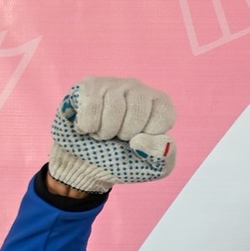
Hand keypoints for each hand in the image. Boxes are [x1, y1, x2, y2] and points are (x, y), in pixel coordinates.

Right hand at [46, 76, 176, 194]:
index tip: (138, 141)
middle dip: (125, 133)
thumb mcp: (152, 166)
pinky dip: (87, 126)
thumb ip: (162, 154)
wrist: (85, 166)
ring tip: (102, 134)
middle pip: (138, 108)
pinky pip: (92, 105)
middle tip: (117, 138)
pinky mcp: (88, 86)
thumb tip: (140, 140)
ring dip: (104, 131)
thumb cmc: (122, 162)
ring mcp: (113, 84)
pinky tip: (87, 128)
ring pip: (114, 106)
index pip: (164, 114)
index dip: (149, 134)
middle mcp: (138, 89)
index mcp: (159, 105)